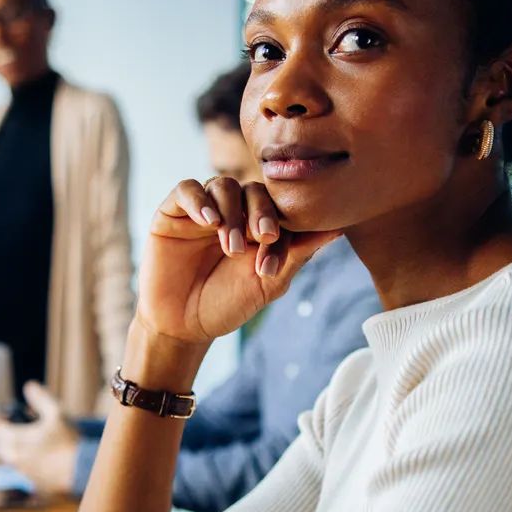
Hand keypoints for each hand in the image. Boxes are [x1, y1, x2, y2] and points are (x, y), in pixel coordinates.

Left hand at [0, 383, 80, 494]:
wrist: (81, 471)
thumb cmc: (69, 442)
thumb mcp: (56, 414)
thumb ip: (40, 399)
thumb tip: (29, 386)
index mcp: (18, 440)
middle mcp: (15, 457)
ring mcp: (22, 470)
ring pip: (1, 456)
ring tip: (5, 434)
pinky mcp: (31, 478)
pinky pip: (13, 465)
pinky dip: (9, 455)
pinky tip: (21, 450)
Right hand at [138, 177, 337, 344]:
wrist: (183, 326)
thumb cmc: (227, 304)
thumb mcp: (269, 281)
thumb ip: (299, 252)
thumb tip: (339, 228)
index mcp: (257, 224)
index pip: (276, 204)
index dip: (280, 218)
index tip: (276, 243)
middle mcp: (231, 211)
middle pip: (252, 189)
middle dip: (260, 211)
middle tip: (263, 236)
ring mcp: (202, 209)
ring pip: (222, 186)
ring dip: (231, 214)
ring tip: (231, 247)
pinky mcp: (172, 212)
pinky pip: (187, 189)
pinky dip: (200, 201)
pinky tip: (209, 221)